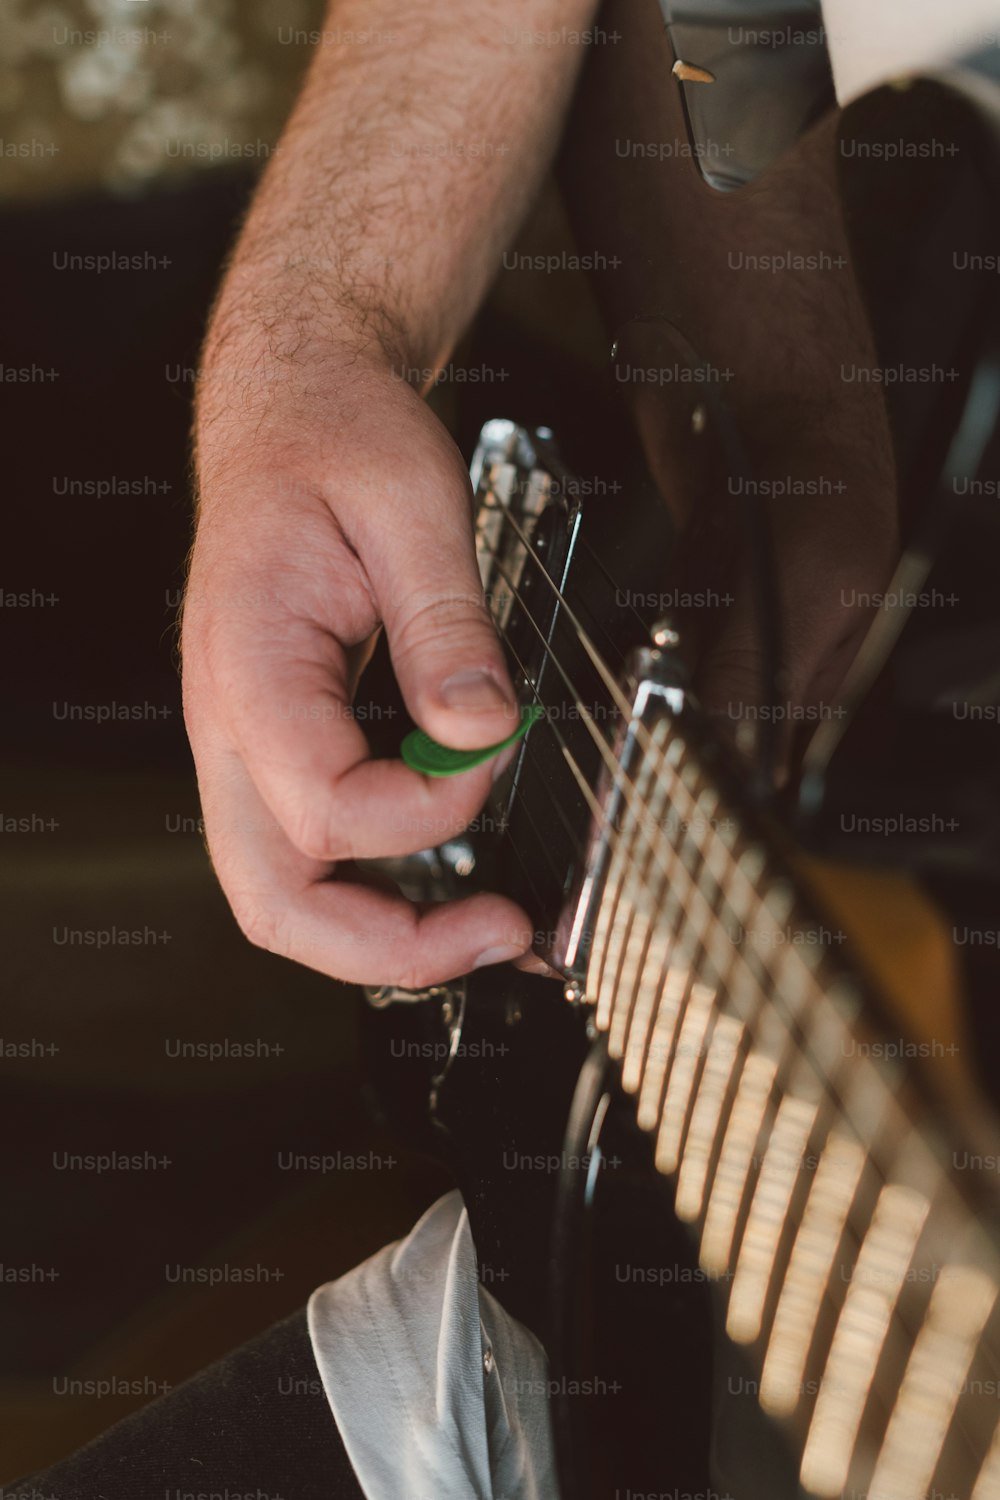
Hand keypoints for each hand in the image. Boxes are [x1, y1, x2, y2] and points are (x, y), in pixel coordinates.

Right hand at [182, 372, 533, 987]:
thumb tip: (483, 731)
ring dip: (388, 933)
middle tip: (502, 931)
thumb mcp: (409, 501)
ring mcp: (252, 745)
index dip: (434, 805)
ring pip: (291, 893)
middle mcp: (233, 725)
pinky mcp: (288, 746)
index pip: (328, 805)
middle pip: (277, 901)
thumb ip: (446, 623)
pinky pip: (320, 849)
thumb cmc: (335, 437)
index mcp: (251, 665)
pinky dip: (389, 884)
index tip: (499, 746)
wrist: (294, 407)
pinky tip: (459, 874)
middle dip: (392, 946)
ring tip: (493, 922)